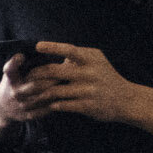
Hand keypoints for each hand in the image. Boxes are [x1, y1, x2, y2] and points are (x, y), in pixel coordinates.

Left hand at [12, 43, 141, 123]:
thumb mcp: (97, 61)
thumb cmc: (107, 77)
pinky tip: (47, 104)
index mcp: (91, 59)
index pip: (69, 50)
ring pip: (56, 90)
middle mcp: (90, 73)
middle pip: (56, 71)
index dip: (53, 47)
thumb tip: (55, 50)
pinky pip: (63, 105)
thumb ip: (78, 56)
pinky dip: (53, 104)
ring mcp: (88, 90)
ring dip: (41, 93)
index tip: (37, 46)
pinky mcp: (87, 106)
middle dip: (37, 74)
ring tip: (31, 94)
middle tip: (26, 77)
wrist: (126, 99)